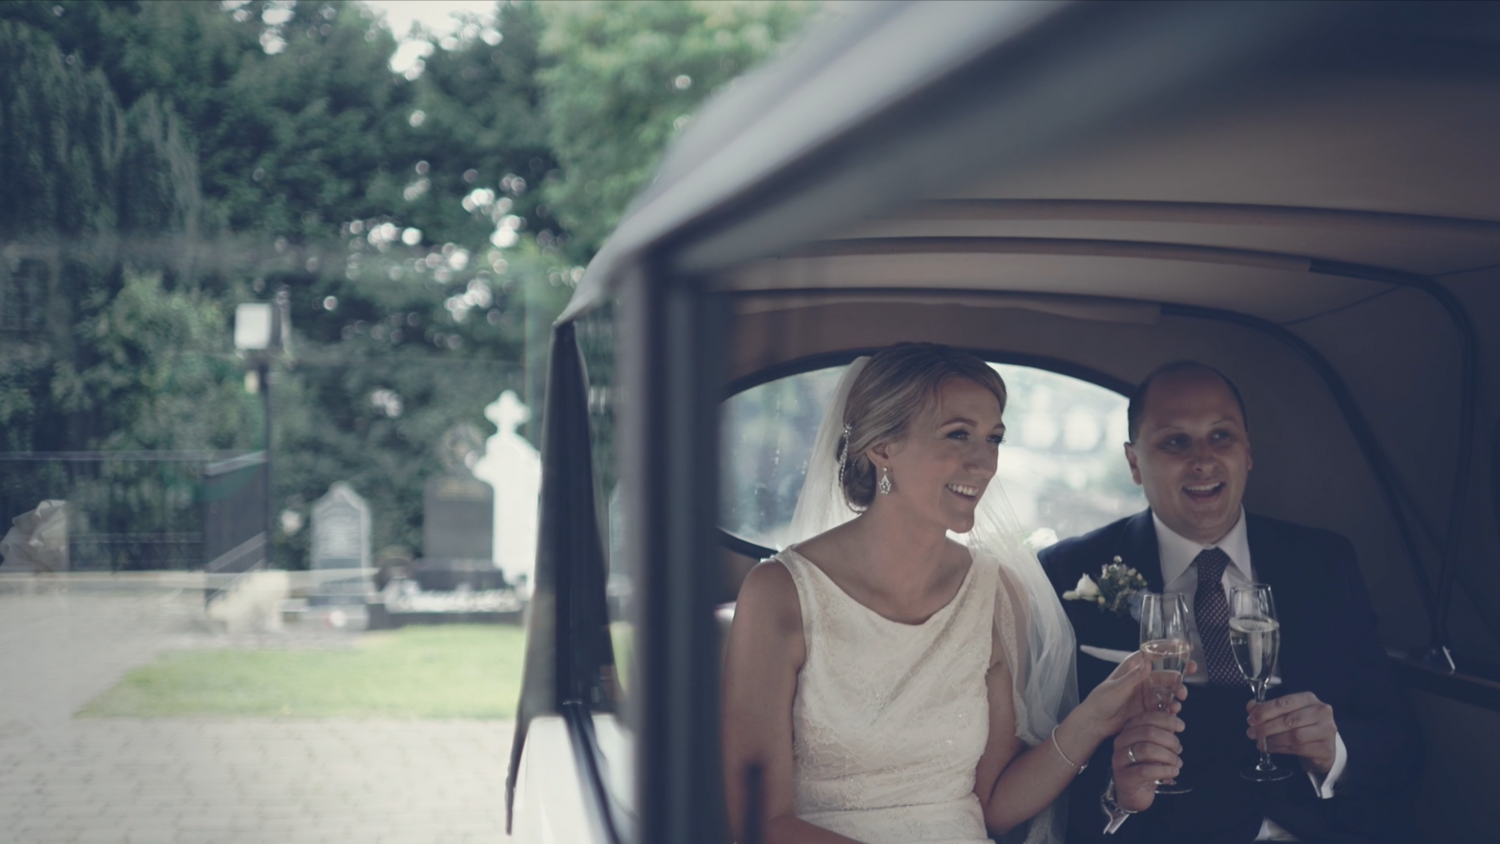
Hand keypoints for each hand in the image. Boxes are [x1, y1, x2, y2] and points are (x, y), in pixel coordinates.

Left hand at [1077, 654, 1193, 739]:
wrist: (1096, 723)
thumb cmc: (1101, 700)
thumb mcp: (1117, 687)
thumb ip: (1133, 677)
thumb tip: (1147, 663)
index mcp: (1133, 667)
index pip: (1154, 653)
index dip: (1170, 649)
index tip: (1186, 647)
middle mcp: (1142, 678)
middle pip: (1166, 670)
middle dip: (1181, 670)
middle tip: (1192, 670)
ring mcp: (1147, 693)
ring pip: (1169, 688)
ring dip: (1178, 690)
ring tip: (1181, 696)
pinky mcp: (1149, 707)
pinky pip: (1165, 704)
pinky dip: (1172, 706)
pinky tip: (1175, 709)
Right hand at [1110, 710, 1184, 812]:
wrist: (1133, 793)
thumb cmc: (1146, 766)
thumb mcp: (1155, 746)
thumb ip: (1164, 729)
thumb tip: (1176, 709)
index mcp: (1127, 731)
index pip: (1146, 718)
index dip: (1166, 720)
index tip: (1181, 726)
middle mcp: (1120, 743)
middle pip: (1148, 732)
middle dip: (1169, 740)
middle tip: (1179, 749)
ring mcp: (1121, 760)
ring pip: (1147, 749)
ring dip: (1168, 756)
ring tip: (1177, 763)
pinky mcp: (1126, 778)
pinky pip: (1147, 770)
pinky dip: (1165, 770)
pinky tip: (1174, 772)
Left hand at [1247, 692, 1337, 773]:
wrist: (1324, 747)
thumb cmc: (1303, 726)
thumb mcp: (1287, 713)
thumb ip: (1268, 708)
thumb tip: (1251, 706)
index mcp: (1309, 699)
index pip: (1284, 702)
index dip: (1265, 711)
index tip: (1251, 719)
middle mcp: (1321, 712)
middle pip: (1288, 720)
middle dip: (1266, 727)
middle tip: (1252, 733)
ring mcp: (1326, 730)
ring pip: (1294, 736)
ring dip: (1273, 740)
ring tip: (1261, 743)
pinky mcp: (1325, 748)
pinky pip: (1298, 749)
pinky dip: (1280, 749)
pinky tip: (1271, 748)